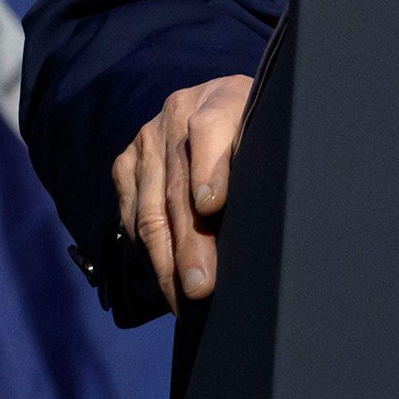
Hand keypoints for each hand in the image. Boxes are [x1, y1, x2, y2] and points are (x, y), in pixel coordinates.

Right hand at [112, 75, 253, 312]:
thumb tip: (269, 215)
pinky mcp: (126, 162)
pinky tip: (164, 278)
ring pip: (150, 208)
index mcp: (223, 99)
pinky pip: (130, 213)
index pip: (211, 130)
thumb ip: (268, 160)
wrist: (217, 105)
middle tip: (201, 286)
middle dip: (188, 242)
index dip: (210, 169)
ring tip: (182, 299)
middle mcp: (178, 113)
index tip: (211, 206)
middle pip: (179, 186)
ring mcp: (147, 138)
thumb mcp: (272, 133)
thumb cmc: (257, 130)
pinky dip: (146, 250)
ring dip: (165, 259)